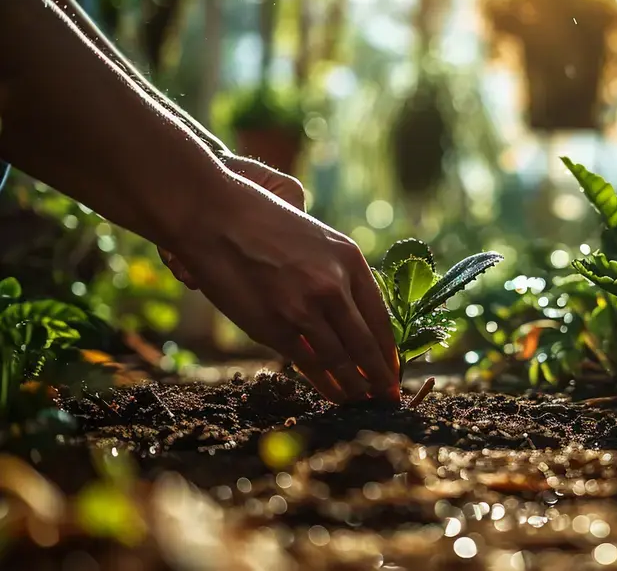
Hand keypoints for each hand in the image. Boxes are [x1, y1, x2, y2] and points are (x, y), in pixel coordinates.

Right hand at [162, 161, 400, 403]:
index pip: (381, 317)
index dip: (390, 350)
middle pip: (367, 343)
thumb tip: (353, 319)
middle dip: (381, 376)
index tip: (395, 369)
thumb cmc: (264, 225)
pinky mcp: (274, 326)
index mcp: (350, 261)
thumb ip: (337, 276)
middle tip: (390, 397)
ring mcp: (305, 308)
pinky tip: (337, 396)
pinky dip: (327, 385)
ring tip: (366, 403)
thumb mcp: (317, 240)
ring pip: (342, 359)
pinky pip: (310, 364)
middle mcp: (334, 285)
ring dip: (358, 387)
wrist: (216, 218)